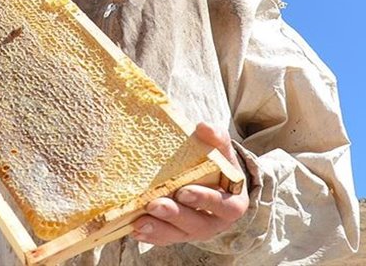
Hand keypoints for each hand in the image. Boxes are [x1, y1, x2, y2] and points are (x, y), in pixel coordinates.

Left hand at [131, 122, 248, 244]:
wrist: (216, 185)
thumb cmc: (219, 167)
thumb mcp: (223, 152)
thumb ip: (217, 139)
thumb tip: (203, 127)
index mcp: (232, 204)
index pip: (222, 206)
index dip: (204, 200)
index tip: (184, 191)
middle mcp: (215, 222)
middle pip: (197, 224)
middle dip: (174, 215)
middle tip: (155, 204)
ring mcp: (195, 231)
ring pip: (178, 235)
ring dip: (158, 229)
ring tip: (139, 221)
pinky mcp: (178, 235)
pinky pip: (164, 239)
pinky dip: (150, 235)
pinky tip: (133, 229)